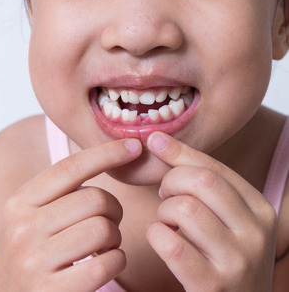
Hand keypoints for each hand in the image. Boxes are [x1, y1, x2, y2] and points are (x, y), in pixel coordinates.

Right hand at [0, 138, 141, 291]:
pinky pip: (105, 264)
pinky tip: (106, 263)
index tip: (134, 147)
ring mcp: (34, 262)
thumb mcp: (30, 216)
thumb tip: (109, 154)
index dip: (107, 153)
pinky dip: (116, 261)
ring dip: (115, 237)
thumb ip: (58, 191)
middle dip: (114, 209)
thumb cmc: (32, 253)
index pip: (70, 168)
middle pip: (94, 199)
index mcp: (19, 202)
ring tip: (104, 245)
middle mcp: (22, 229)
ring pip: (102, 229)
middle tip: (109, 222)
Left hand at [146, 132, 276, 291]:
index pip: (214, 167)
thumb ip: (200, 179)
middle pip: (200, 182)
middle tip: (165, 193)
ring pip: (184, 209)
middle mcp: (255, 233)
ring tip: (167, 220)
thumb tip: (158, 138)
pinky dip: (156, 234)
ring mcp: (237, 262)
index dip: (179, 153)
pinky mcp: (212, 286)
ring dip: (164, 211)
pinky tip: (160, 237)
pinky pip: (171, 245)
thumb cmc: (226, 255)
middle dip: (171, 180)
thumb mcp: (228, 218)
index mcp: (261, 209)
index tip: (155, 143)